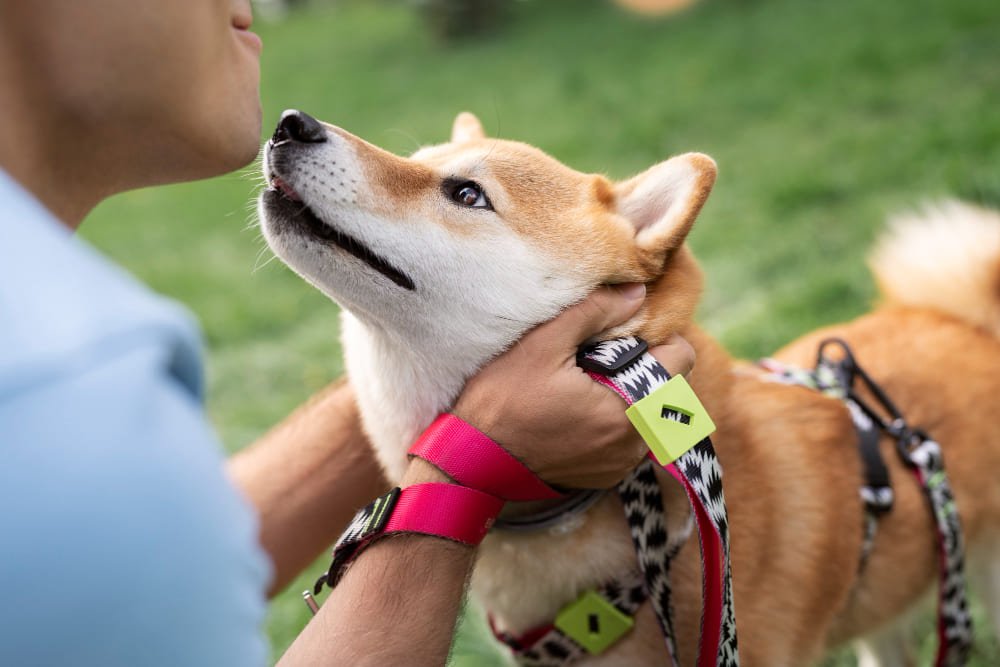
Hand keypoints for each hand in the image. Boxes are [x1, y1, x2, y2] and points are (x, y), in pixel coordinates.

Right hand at [453, 284, 694, 488]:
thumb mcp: (543, 343)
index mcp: (630, 408)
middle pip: (669, 387)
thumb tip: (637, 291)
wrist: (472, 459)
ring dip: (633, 396)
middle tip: (603, 355)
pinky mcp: (605, 476)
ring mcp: (621, 463)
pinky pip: (629, 440)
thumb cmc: (503, 399)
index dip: (660, 336)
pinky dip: (615, 422)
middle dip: (646, 366)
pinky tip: (579, 410)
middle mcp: (635, 443)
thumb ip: (595, 312)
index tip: (627, 331)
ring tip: (589, 382)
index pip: (682, 359)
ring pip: (651, 415)